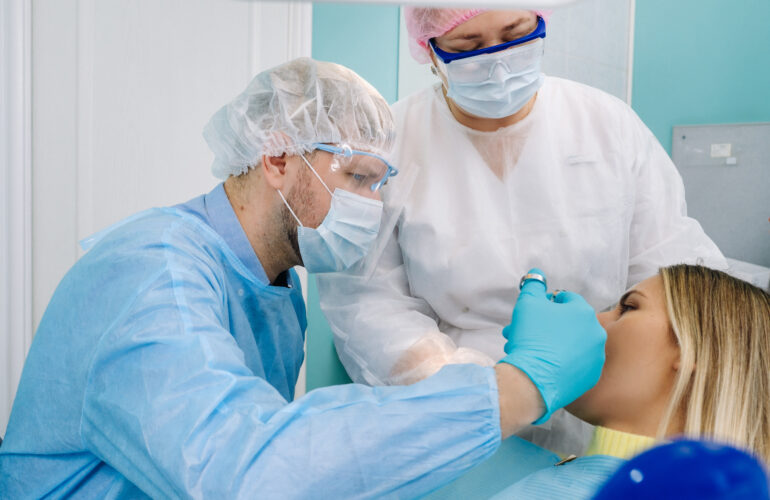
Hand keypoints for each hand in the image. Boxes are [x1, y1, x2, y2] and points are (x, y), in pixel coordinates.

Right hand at [499, 268, 605, 423]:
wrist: (534, 379)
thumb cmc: (532, 337)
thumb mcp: (527, 303)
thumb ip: (533, 284)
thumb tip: (536, 273)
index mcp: (584, 312)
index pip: (565, 299)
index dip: (546, 302)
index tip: (532, 312)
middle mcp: (596, 333)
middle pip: (567, 323)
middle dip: (545, 325)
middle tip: (525, 331)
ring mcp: (596, 357)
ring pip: (570, 344)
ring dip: (551, 343)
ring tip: (529, 349)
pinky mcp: (591, 377)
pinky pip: (574, 363)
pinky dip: (560, 362)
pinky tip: (542, 364)